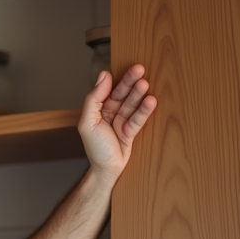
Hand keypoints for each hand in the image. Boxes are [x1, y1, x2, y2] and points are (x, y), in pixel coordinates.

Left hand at [79, 64, 157, 181]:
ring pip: (132, 104)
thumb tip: (103, 76)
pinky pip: (139, 118)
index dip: (118, 79)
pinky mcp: (132, 130)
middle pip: (122, 94)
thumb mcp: (88, 123)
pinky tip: (151, 101)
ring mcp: (122, 121)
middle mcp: (110, 113)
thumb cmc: (95, 148)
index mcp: (98, 109)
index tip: (127, 67)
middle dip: (131, 83)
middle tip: (140, 70)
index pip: (108, 90)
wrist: (107, 170)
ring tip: (145, 85)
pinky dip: (144, 110)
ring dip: (139, 95)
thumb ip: (93, 100)